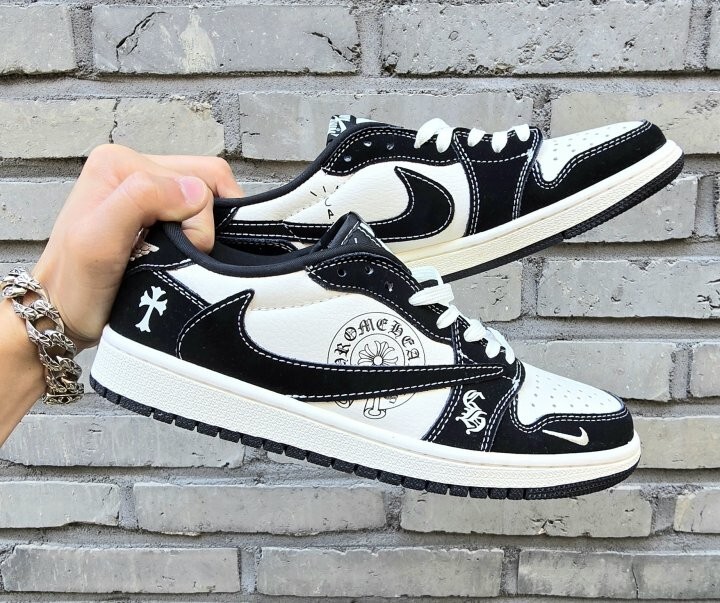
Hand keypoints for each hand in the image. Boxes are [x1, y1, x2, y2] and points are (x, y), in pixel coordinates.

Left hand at [32, 144, 243, 348]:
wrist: (64, 313)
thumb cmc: (77, 284)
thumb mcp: (100, 240)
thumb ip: (142, 199)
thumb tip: (195, 191)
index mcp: (120, 162)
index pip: (197, 177)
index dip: (198, 221)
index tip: (177, 253)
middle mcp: (134, 167)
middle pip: (205, 183)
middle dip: (201, 226)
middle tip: (176, 257)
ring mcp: (146, 189)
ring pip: (207, 200)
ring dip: (200, 233)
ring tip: (174, 257)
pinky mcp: (155, 210)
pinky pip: (200, 213)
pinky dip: (199, 236)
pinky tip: (181, 253)